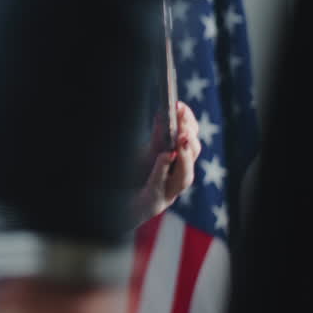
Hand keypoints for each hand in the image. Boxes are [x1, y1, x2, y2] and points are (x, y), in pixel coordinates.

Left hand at [132, 101, 200, 223]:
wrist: (119, 208)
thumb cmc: (133, 179)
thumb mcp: (144, 154)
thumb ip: (157, 137)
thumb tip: (164, 113)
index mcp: (178, 163)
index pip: (191, 139)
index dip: (188, 122)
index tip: (179, 105)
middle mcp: (177, 179)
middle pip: (194, 156)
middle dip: (190, 138)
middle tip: (183, 122)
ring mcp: (167, 193)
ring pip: (184, 177)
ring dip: (185, 157)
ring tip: (182, 139)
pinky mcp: (152, 203)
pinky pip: (159, 187)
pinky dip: (162, 171)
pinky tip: (165, 156)